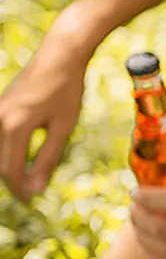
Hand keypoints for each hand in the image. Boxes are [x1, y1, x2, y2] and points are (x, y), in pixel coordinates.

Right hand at [0, 8, 92, 200]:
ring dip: (8, 168)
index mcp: (14, 126)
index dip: (20, 190)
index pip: (9, 170)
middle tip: (29, 196)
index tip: (31, 202)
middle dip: (12, 182)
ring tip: (26, 182)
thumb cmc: (66, 92)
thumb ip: (47, 159)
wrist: (59, 57)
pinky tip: (21, 162)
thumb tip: (36, 187)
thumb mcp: (62, 129)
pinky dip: (6, 153)